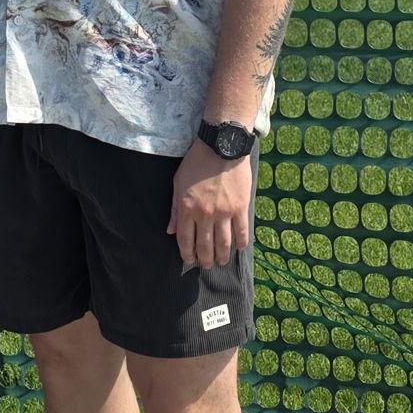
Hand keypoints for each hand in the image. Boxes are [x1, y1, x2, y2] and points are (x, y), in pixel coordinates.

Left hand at [167, 143, 252, 269]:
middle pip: (205, 246)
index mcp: (187, 208)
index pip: (185, 240)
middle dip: (205, 260)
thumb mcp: (178, 183)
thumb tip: (170, 231)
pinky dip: (241, 243)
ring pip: (224, 244)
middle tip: (207, 266)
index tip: (190, 260)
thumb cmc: (197, 162)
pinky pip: (242, 231)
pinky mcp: (241, 207)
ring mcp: (224, 212)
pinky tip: (239, 248)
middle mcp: (205, 214)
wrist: (222, 146)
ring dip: (222, 257)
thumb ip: (175, 209)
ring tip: (222, 261)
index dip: (187, 255)